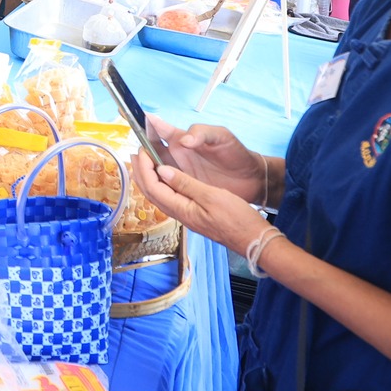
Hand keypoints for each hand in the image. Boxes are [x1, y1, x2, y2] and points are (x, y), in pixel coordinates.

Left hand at [131, 155, 273, 254]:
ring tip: (145, 161)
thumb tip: (162, 170)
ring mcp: (186, 215)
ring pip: (159, 195)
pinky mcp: (194, 215)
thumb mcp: (212, 196)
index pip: (153, 187)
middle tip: (136, 153)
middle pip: (151, 192)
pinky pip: (170, 197)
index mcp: (181, 209)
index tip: (142, 149)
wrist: (254, 240)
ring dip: (150, 177)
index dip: (145, 167)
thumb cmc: (237, 218)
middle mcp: (179, 214)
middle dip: (141, 172)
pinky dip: (163, 184)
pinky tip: (166, 176)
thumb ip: (186, 184)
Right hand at [145, 114, 267, 204]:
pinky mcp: (184, 188)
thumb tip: (182, 141)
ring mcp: (178, 172)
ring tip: (137, 171)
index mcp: (181, 139)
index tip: (127, 116)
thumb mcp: (221, 136)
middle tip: (136, 157)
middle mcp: (175, 155)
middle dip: (140, 151)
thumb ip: (201, 133)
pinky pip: (164, 187)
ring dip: (143, 170)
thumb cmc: (236, 153)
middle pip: (149, 151)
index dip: (144, 123)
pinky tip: (149, 188)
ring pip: (153, 170)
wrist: (251, 179)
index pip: (158, 129)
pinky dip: (154, 186)